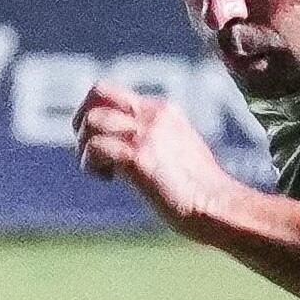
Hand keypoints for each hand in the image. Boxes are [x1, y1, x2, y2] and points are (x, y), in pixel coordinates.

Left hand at [73, 84, 237, 230]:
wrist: (218, 207)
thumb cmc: (201, 191)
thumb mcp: (179, 150)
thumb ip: (154, 139)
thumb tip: (124, 148)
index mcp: (163, 110)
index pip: (113, 92)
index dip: (96, 112)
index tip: (100, 140)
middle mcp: (153, 115)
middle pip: (98, 92)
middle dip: (81, 119)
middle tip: (87, 148)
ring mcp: (146, 134)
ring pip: (92, 120)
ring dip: (84, 147)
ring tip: (101, 169)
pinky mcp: (138, 158)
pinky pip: (95, 147)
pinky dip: (90, 165)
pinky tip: (108, 180)